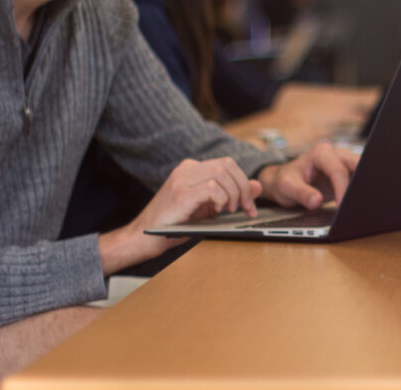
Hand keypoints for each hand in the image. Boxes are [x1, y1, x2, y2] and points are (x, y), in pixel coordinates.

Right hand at [99, 157, 260, 274]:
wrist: (142, 237)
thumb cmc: (173, 224)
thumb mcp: (208, 208)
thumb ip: (231, 195)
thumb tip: (257, 186)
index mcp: (192, 169)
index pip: (227, 164)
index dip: (244, 182)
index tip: (250, 204)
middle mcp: (186, 170)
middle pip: (227, 164)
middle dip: (243, 187)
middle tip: (245, 207)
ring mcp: (181, 179)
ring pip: (221, 173)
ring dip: (233, 193)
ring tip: (230, 209)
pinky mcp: (180, 194)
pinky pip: (211, 187)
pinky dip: (221, 198)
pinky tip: (217, 210)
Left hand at [258, 140, 358, 208]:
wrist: (284, 180)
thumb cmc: (285, 180)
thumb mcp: (286, 187)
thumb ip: (301, 194)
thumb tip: (316, 201)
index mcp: (320, 153)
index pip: (338, 171)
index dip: (342, 188)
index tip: (342, 204)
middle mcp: (334, 154)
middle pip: (357, 165)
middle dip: (361, 182)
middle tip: (361, 201)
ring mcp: (342, 162)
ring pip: (362, 170)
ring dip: (363, 185)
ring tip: (361, 202)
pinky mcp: (346, 172)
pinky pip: (359, 178)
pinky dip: (360, 189)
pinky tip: (359, 201)